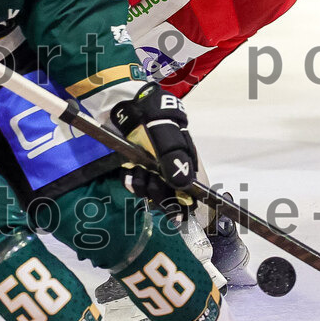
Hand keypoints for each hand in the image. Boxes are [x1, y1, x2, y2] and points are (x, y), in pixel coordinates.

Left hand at [111, 84, 197, 209]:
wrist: (132, 106)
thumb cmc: (156, 121)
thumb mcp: (170, 140)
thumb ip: (176, 163)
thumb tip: (184, 188)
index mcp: (187, 165)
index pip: (189, 195)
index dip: (182, 206)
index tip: (174, 214)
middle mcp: (172, 170)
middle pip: (168, 197)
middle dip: (158, 191)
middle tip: (151, 178)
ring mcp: (154, 170)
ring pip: (150, 192)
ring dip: (142, 184)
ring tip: (138, 169)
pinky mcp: (138, 168)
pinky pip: (134, 184)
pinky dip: (131, 180)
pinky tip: (129, 171)